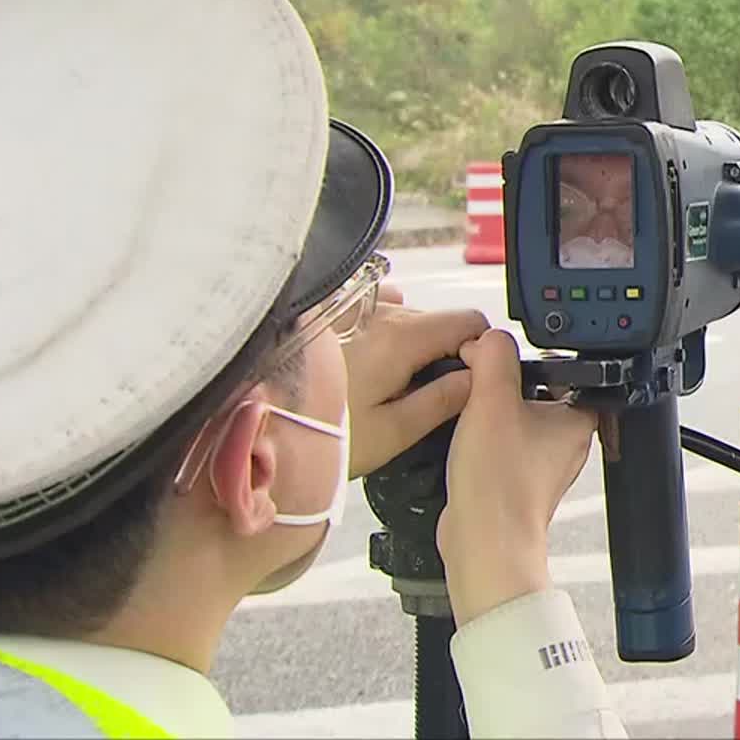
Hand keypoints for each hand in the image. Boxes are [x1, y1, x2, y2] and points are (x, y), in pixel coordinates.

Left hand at [341, 300, 489, 477]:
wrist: (262, 425)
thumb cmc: (329, 433)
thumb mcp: (394, 431)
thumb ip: (443, 400)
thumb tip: (477, 379)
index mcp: (404, 338)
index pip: (470, 321)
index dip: (477, 349)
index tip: (462, 379)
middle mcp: (382, 311)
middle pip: (438, 318)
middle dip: (440, 349)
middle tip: (418, 392)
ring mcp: (355, 306)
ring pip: (406, 314)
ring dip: (408, 341)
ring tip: (384, 381)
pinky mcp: (331, 311)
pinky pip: (374, 306)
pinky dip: (380, 325)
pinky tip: (364, 357)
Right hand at [438, 328, 598, 623]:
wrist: (482, 543)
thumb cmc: (499, 485)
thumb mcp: (491, 400)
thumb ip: (493, 358)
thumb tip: (489, 338)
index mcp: (579, 420)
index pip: (565, 371)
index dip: (532, 359)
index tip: (501, 360)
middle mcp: (565, 443)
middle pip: (534, 393)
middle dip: (502, 385)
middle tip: (479, 388)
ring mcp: (541, 464)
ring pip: (513, 420)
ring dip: (488, 414)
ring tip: (470, 418)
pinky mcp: (515, 481)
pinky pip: (498, 447)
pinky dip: (481, 441)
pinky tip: (465, 446)